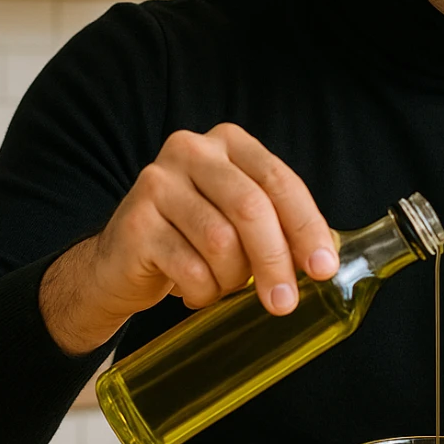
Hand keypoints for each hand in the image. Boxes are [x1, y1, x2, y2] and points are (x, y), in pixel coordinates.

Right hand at [39, 123, 338, 355]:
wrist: (119, 262)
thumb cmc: (192, 239)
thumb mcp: (238, 220)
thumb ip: (279, 225)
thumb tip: (324, 261)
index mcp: (227, 142)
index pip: (278, 180)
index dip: (306, 226)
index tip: (323, 268)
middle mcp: (190, 151)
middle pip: (250, 207)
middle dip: (275, 260)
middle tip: (285, 302)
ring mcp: (157, 183)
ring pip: (220, 241)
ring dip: (231, 279)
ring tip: (222, 286)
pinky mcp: (135, 222)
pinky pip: (189, 268)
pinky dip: (203, 291)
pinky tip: (196, 292)